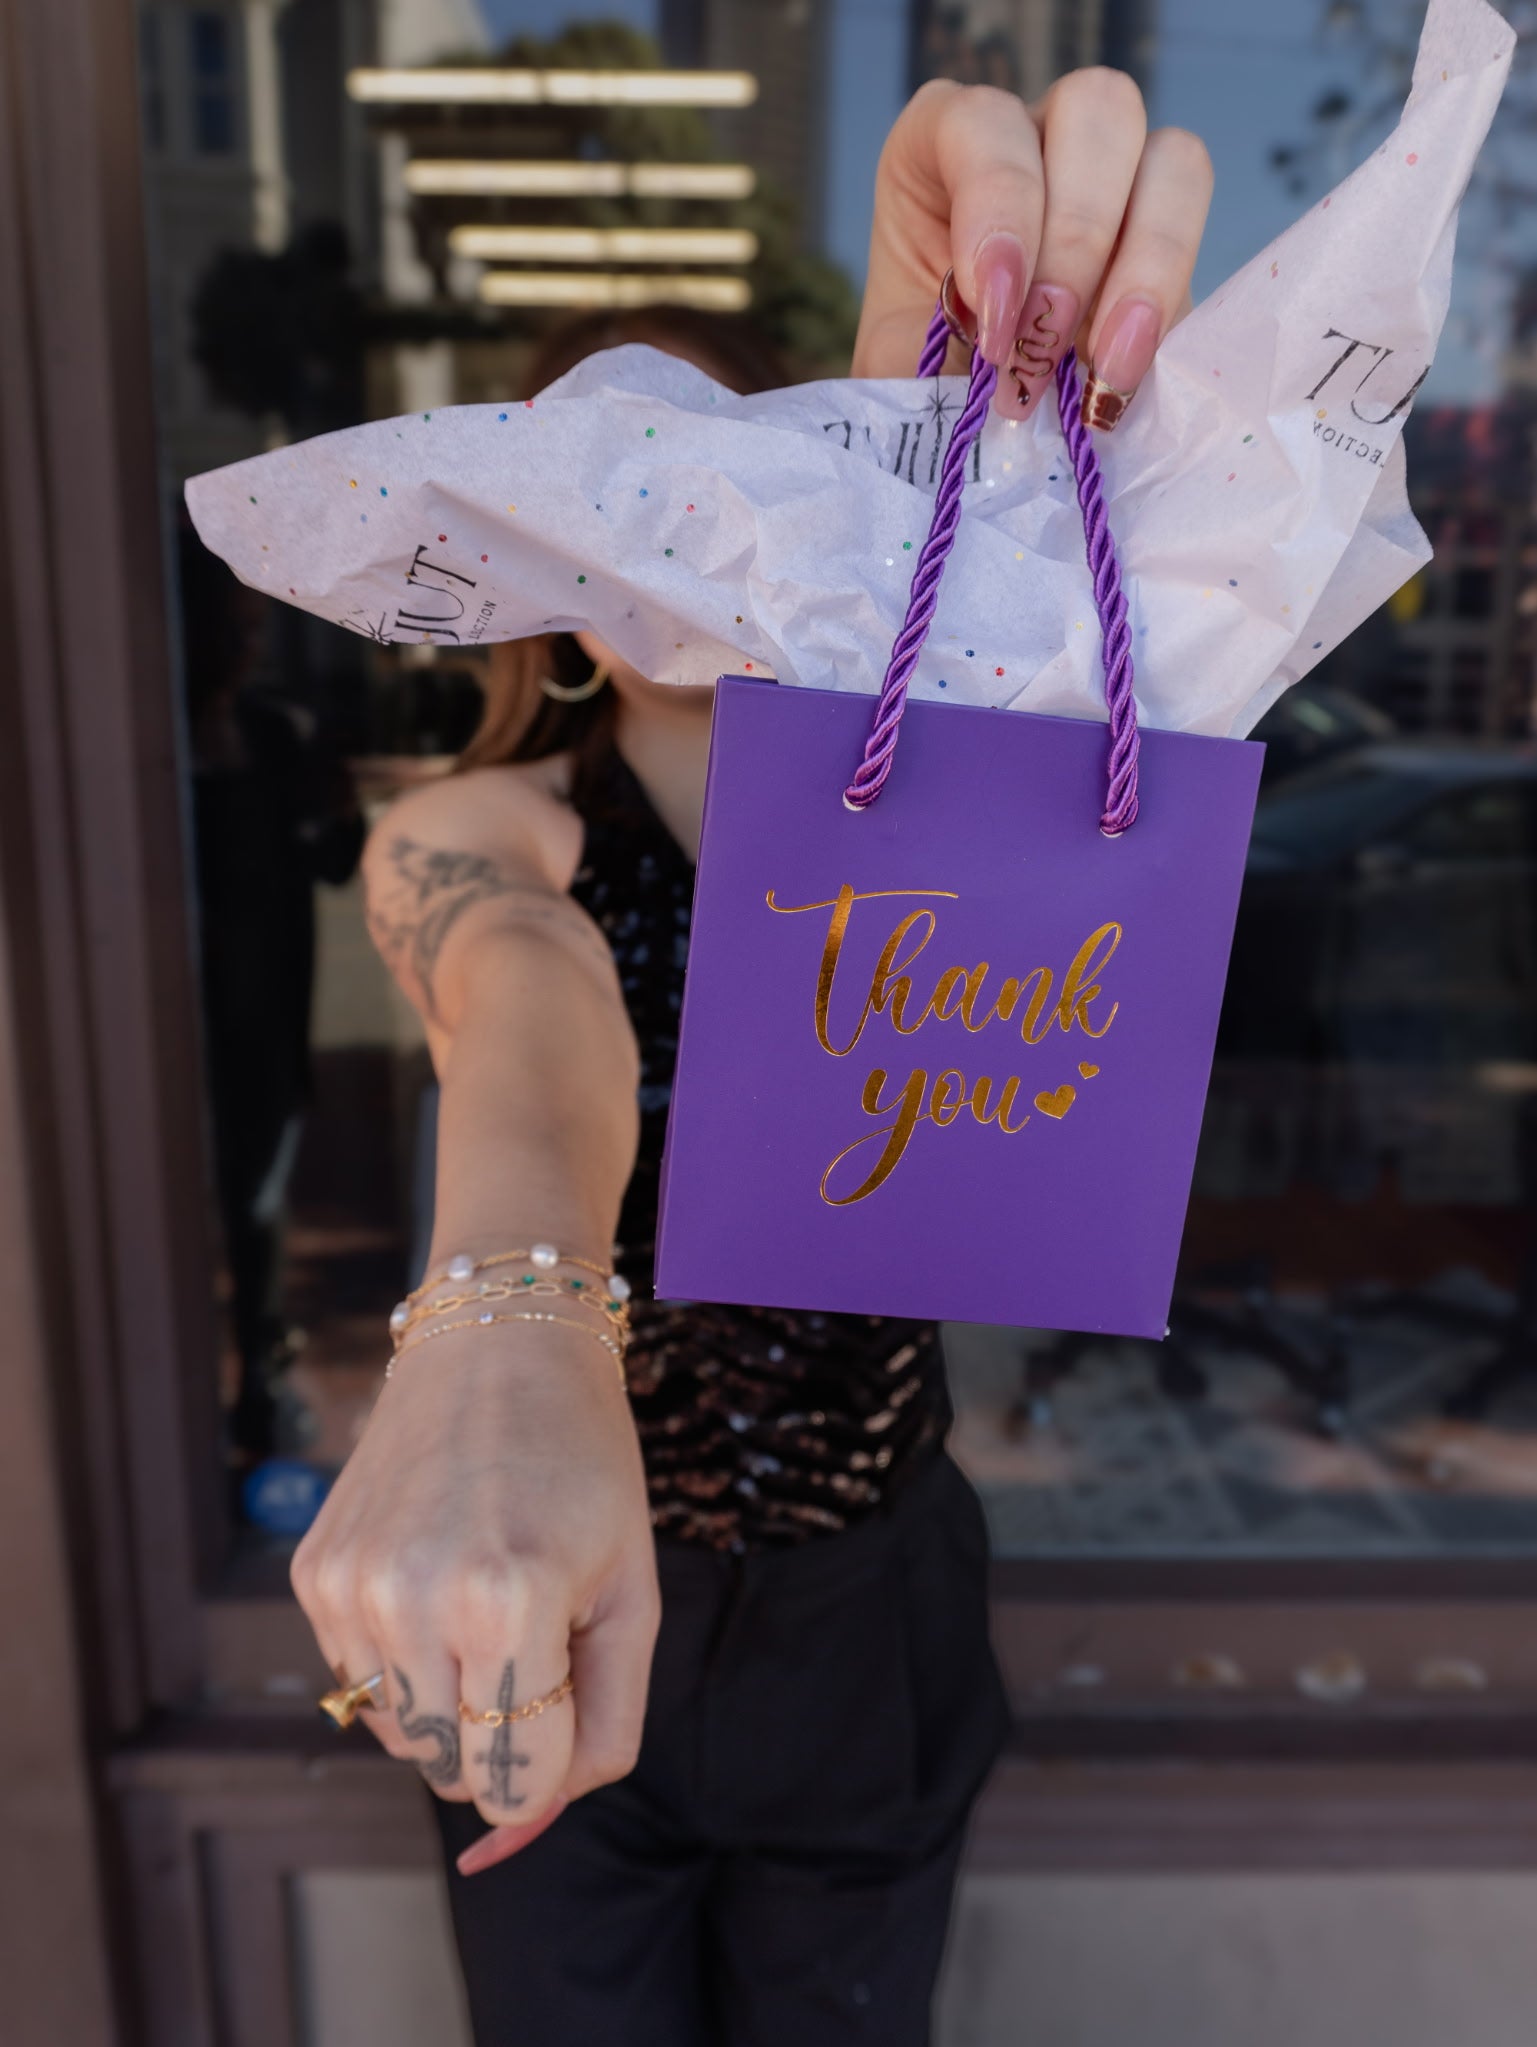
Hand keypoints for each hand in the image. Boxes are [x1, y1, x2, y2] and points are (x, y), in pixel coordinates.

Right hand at [291, 1321, 657, 1875]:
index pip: (516, 1781)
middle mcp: (413, 1598)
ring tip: (487, 1601)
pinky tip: (437, 1577)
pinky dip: (404, 1659)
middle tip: (536, 1638)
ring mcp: (352, 1586)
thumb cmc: (585, 1467)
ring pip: (401, 1736)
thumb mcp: (634, 1591)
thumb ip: (609, 1721)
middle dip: (504, 1734)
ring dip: (451, 1700)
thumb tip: (544, 1811)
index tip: (570, 1704)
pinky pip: (359, 1682)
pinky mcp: (314, 1574)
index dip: (553, 1765)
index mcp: (509, 1601)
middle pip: (453, 1770)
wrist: (498, 1346)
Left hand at [854, 68, 1212, 428]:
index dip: (999, 204)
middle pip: (1097, 110)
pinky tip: (1123, 376)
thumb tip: (996, 369)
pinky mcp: (1166, 245)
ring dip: (1144, 268)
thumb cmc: (920, 382)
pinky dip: (1168, 309)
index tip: (993, 309)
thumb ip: (932, 353)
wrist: (965, 425)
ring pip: (1172, 159)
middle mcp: (1039, 138)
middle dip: (1076, 239)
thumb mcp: (899, 368)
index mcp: (944, 144)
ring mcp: (1117, 182)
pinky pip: (1201, 239)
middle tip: (1044, 344)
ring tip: (1100, 368)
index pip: (985, 120)